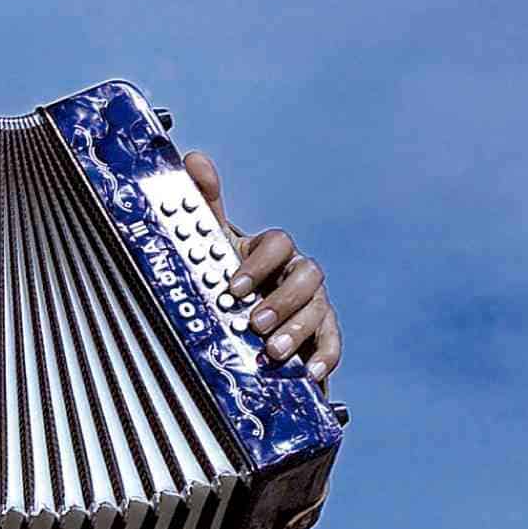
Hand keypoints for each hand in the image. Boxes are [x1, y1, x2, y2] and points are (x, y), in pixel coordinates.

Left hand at [185, 151, 342, 382]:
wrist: (242, 327)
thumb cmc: (228, 279)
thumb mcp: (212, 245)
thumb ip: (204, 204)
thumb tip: (194, 157)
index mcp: (271, 251)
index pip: (277, 243)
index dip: (257, 264)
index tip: (232, 287)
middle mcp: (297, 274)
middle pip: (307, 276)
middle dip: (282, 299)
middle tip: (254, 322)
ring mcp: (314, 304)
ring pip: (318, 309)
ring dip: (297, 330)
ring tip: (272, 350)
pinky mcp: (323, 335)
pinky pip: (333, 343)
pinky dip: (324, 357)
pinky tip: (310, 371)